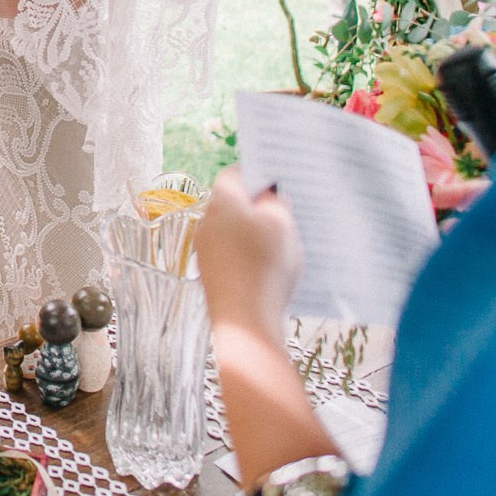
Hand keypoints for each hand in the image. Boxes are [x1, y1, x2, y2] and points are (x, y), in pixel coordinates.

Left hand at [197, 167, 303, 335]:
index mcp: (221, 202)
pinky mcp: (212, 274)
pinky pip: (234, 254)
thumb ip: (275, 201)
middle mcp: (207, 222)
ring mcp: (206, 250)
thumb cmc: (264, 267)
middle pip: (234, 202)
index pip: (235, 173)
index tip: (280, 179)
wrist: (246, 322)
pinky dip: (251, 255)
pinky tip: (273, 267)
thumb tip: (268, 195)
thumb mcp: (281, 223)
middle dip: (260, 204)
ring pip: (235, 230)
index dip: (259, 173)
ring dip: (257, 232)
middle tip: (288, 211)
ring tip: (286, 242)